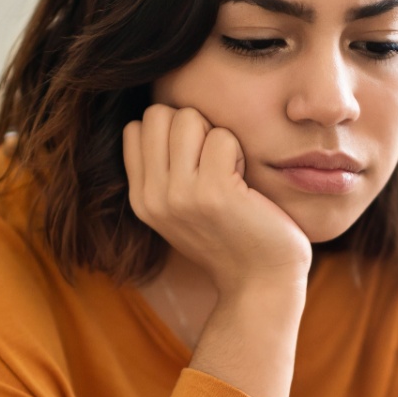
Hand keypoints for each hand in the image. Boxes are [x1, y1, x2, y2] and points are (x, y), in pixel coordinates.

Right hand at [122, 104, 310, 293]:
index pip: (137, 127)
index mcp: (141, 199)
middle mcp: (153, 197)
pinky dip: (239, 152)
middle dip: (192, 126)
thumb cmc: (231, 237)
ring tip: (229, 172)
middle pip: (159, 114)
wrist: (260, 282)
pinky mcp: (214, 193)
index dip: (171, 131)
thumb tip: (159, 117)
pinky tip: (245, 184)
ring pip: (188, 118)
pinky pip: (222, 136)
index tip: (195, 161)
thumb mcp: (180, 209)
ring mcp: (180, 195)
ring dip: (216, 136)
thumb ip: (161, 171)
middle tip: (214, 162)